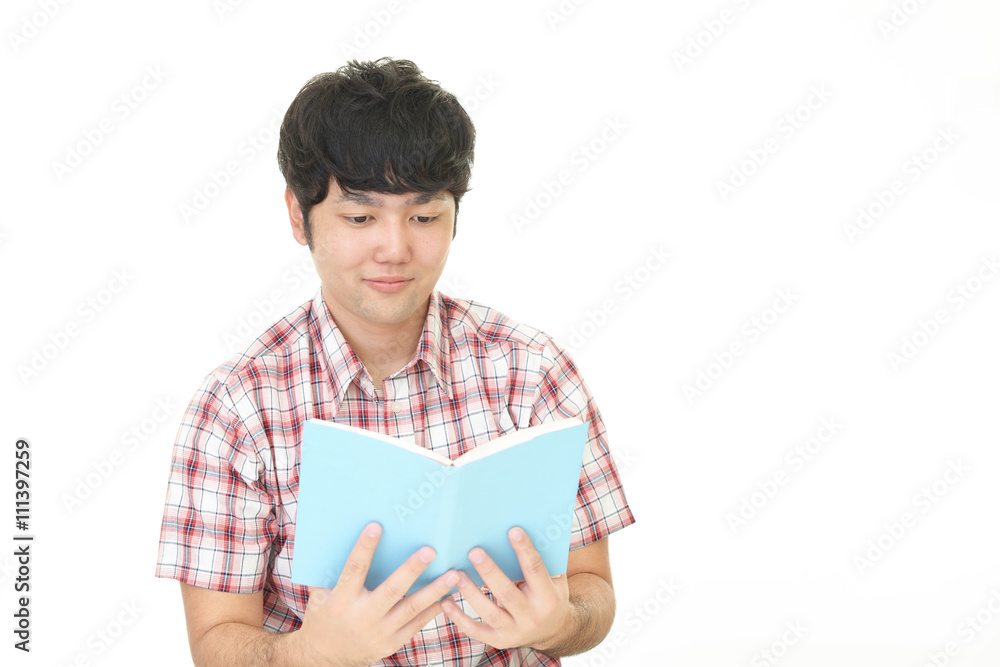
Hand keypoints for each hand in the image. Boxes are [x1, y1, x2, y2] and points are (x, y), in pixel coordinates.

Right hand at [293, 522, 458, 666]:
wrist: (325, 658)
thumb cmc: (323, 617)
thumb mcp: (320, 595)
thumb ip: (333, 572)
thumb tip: (342, 537)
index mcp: (341, 600)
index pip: (354, 569)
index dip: (364, 547)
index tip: (376, 526)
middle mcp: (362, 617)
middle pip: (392, 589)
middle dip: (412, 569)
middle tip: (430, 550)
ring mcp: (379, 632)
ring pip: (411, 608)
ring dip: (434, 590)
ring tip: (454, 575)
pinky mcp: (391, 643)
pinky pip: (416, 624)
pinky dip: (433, 610)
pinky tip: (448, 596)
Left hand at [440, 527, 571, 651]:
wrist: (553, 631)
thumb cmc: (550, 594)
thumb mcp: (556, 579)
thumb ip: (544, 559)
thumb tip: (529, 526)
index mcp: (549, 597)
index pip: (535, 570)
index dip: (524, 550)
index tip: (512, 530)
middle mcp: (532, 617)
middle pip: (507, 593)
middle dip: (490, 571)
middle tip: (474, 551)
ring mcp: (515, 631)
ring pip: (489, 612)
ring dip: (471, 593)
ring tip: (456, 574)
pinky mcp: (499, 640)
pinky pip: (476, 630)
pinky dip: (459, 618)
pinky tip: (445, 602)